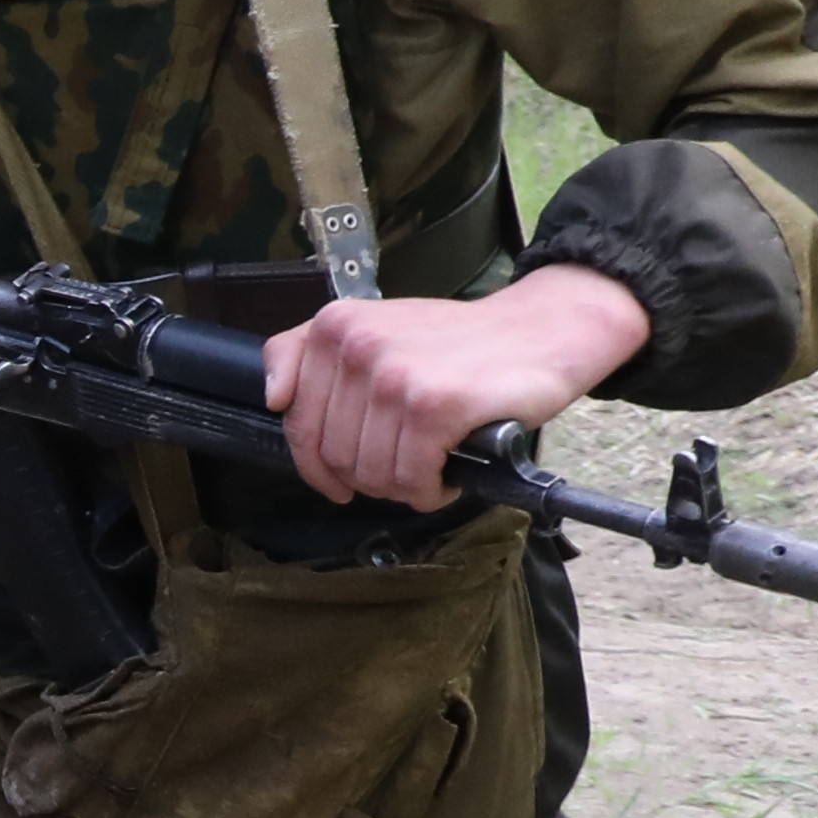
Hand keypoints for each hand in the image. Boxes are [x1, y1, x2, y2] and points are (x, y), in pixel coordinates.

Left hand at [261, 273, 655, 507]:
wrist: (543, 329)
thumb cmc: (461, 343)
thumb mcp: (378, 330)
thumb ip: (316, 357)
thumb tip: (274, 398)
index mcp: (335, 326)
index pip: (294, 418)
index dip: (314, 462)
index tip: (336, 479)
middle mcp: (357, 346)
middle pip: (333, 453)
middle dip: (368, 477)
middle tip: (405, 468)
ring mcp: (393, 376)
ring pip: (370, 472)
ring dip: (402, 487)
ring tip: (430, 468)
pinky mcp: (433, 406)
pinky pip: (411, 478)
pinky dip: (430, 491)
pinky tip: (446, 476)